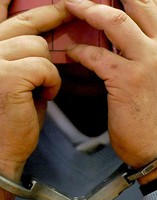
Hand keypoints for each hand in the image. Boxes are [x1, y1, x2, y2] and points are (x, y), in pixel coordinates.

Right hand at [0, 0, 69, 180]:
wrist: (2, 149)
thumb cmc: (13, 115)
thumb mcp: (18, 78)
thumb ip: (25, 55)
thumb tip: (45, 37)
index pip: (6, 14)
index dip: (22, 3)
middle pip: (26, 25)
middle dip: (53, 17)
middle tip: (69, 8)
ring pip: (39, 46)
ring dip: (48, 69)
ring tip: (41, 89)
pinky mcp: (6, 76)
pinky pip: (45, 66)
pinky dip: (51, 82)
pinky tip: (43, 97)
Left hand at [66, 0, 156, 182]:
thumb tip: (137, 33)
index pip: (154, 4)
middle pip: (137, 2)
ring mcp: (150, 62)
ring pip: (115, 20)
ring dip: (88, 9)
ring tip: (71, 6)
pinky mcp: (129, 80)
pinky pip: (97, 55)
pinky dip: (80, 51)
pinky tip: (71, 52)